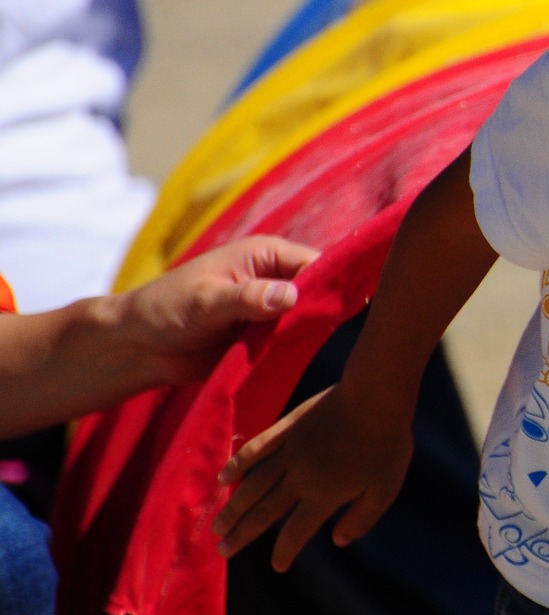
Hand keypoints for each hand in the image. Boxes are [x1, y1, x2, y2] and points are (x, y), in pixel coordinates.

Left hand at [112, 236, 315, 385]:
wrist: (139, 347)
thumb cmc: (165, 310)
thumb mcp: (206, 301)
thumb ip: (248, 298)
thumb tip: (293, 296)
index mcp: (266, 254)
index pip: (316, 262)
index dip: (332, 282)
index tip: (343, 309)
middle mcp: (275, 277)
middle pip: (319, 289)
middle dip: (325, 309)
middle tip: (331, 334)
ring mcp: (272, 308)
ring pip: (310, 318)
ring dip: (312, 333)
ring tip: (316, 348)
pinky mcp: (267, 336)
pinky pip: (295, 341)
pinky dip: (300, 350)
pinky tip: (305, 359)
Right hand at [214, 383, 412, 570]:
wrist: (376, 396)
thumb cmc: (387, 444)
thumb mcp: (386, 488)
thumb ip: (362, 518)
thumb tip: (339, 541)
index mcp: (324, 495)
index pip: (296, 532)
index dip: (285, 552)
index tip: (278, 566)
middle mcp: (300, 478)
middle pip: (264, 512)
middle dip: (243, 535)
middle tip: (222, 551)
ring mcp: (291, 451)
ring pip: (252, 485)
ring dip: (233, 507)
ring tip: (217, 526)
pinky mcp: (288, 428)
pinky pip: (256, 449)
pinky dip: (238, 464)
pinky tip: (222, 477)